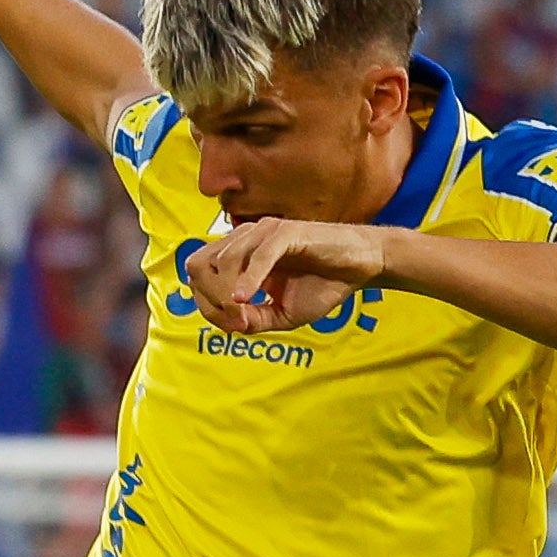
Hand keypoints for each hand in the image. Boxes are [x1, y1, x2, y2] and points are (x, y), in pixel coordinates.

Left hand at [183, 217, 389, 334]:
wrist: (359, 267)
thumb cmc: (323, 285)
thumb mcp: (282, 314)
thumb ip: (253, 320)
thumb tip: (230, 324)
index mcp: (238, 253)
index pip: (198, 273)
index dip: (205, 303)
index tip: (232, 323)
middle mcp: (245, 238)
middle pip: (198, 263)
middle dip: (209, 295)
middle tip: (234, 318)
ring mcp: (265, 232)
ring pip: (225, 260)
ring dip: (228, 293)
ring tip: (246, 312)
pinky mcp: (287, 232)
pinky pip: (258, 255)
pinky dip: (249, 279)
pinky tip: (246, 298)